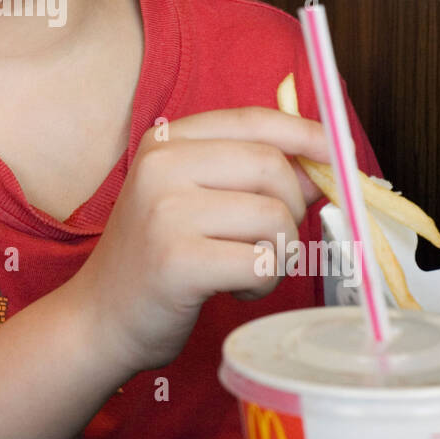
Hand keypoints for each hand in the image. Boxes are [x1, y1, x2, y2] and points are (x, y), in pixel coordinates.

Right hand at [70, 107, 332, 375]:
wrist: (100, 318)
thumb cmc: (156, 257)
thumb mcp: (193, 199)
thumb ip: (250, 175)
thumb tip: (322, 165)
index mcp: (165, 143)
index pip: (252, 121)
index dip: (306, 133)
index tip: (339, 151)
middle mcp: (161, 167)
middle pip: (271, 167)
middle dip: (291, 207)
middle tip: (269, 237)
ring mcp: (166, 213)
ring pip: (274, 218)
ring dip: (277, 253)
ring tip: (244, 269)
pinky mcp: (178, 262)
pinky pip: (262, 263)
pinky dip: (263, 283)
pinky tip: (234, 290)